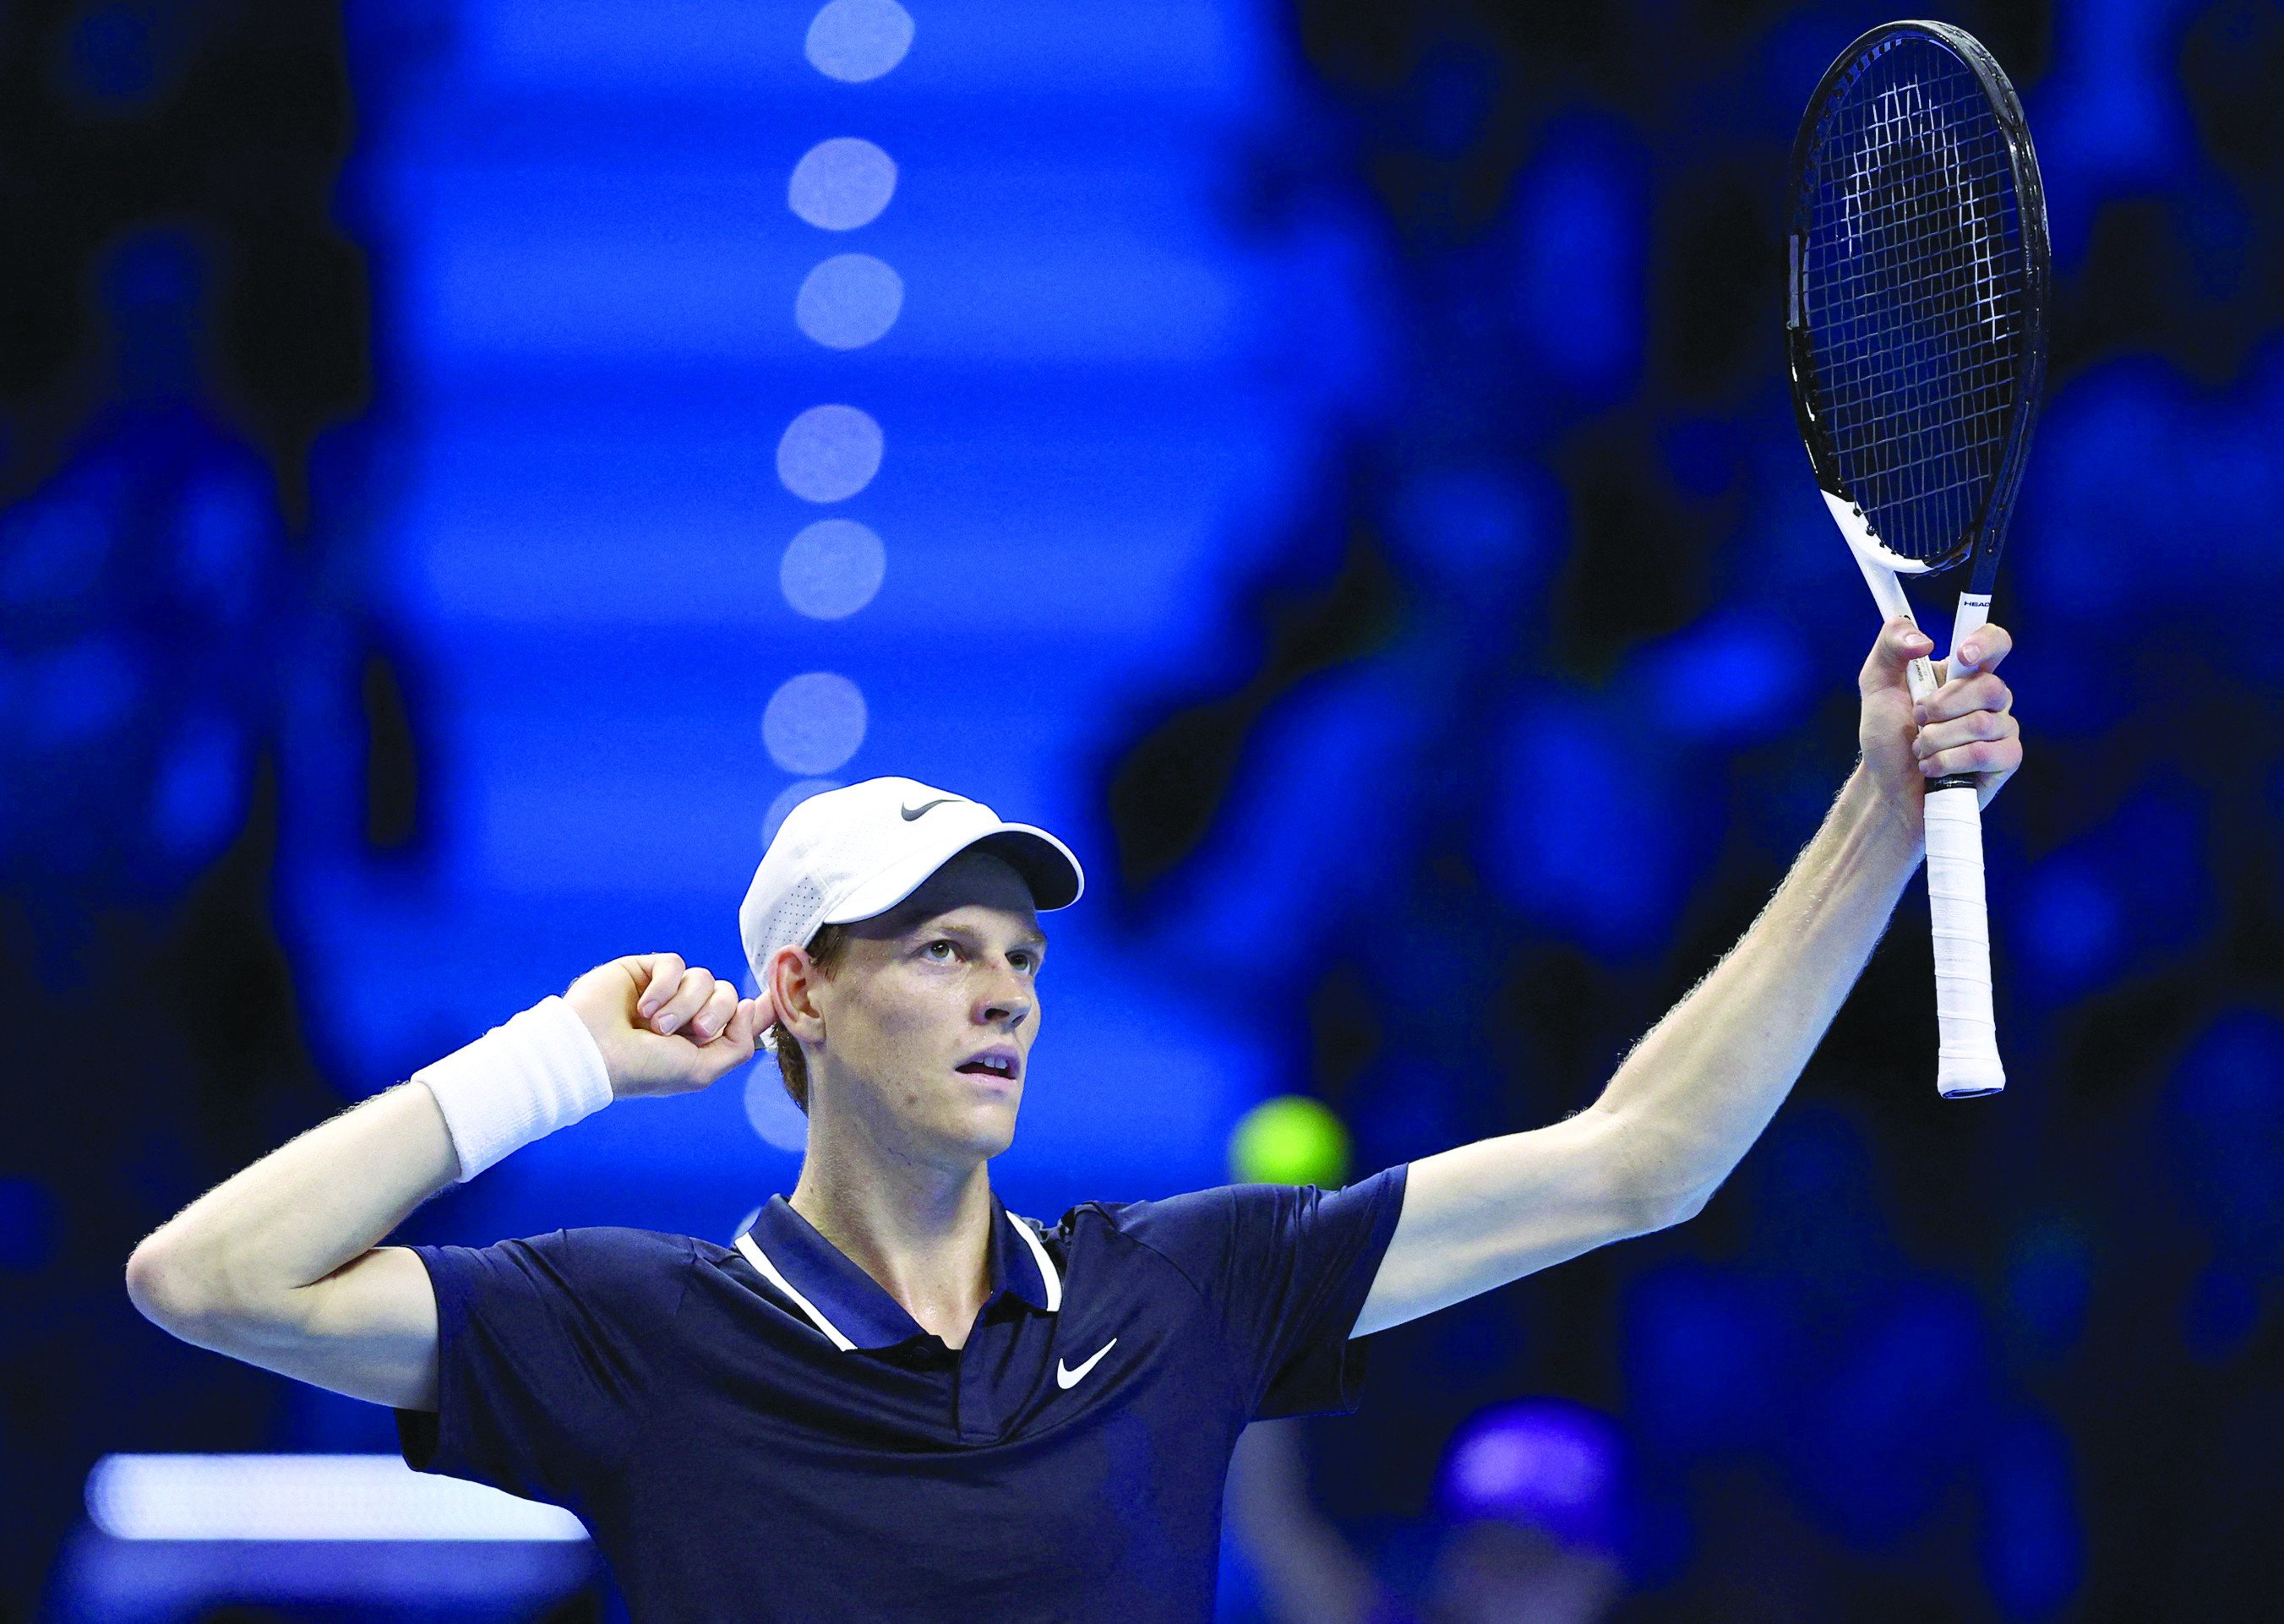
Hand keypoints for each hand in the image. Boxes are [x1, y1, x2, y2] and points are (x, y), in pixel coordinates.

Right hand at [563, 954, 771, 1099]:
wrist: (592, 1052)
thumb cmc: (643, 1070)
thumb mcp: (702, 1071)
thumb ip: (738, 1046)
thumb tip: (754, 1008)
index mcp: (699, 1041)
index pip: (739, 1018)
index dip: (761, 1008)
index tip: (781, 996)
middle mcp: (685, 1015)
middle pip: (728, 995)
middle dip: (716, 1014)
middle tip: (692, 1033)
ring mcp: (666, 992)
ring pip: (704, 978)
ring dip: (685, 1005)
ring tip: (655, 1026)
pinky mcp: (645, 970)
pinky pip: (675, 964)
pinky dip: (664, 986)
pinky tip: (643, 1007)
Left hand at [1857, 616, 2022, 825]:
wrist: (1886, 785)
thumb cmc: (1887, 734)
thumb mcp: (1876, 682)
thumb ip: (1891, 645)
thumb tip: (1925, 640)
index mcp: (1965, 673)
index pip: (1995, 642)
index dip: (1985, 643)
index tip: (1961, 655)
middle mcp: (1991, 697)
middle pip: (1988, 686)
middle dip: (1940, 706)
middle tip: (1917, 719)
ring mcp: (2002, 728)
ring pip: (1981, 723)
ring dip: (1936, 739)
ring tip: (1920, 748)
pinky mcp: (2006, 760)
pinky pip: (1985, 753)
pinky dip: (1948, 762)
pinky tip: (1931, 768)